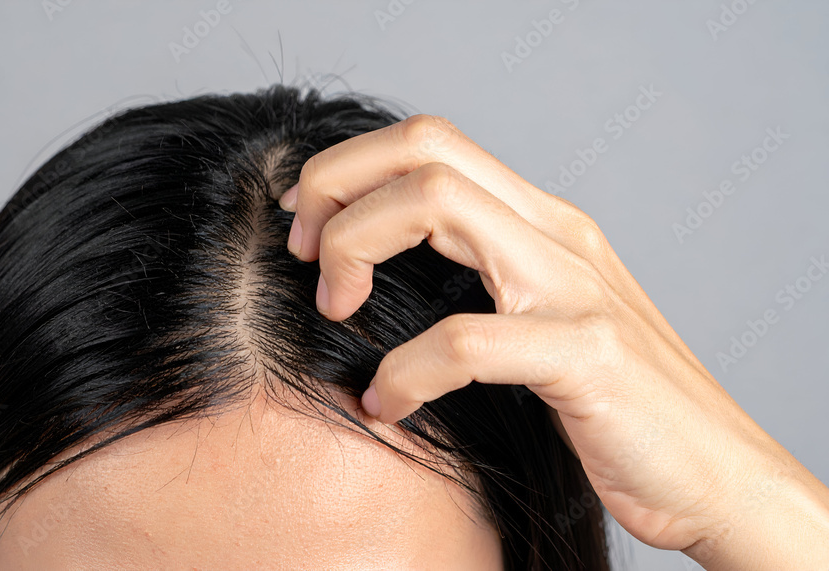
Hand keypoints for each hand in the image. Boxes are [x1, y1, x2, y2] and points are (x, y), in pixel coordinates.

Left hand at [278, 115, 828, 569]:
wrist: (718, 475)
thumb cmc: (615, 403)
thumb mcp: (542, 317)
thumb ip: (481, 279)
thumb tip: (382, 274)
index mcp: (541, 222)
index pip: (430, 142)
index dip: (351, 169)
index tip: (311, 229)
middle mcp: (557, 235)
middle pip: (423, 148)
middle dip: (337, 187)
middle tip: (305, 256)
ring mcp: (574, 288)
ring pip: (436, 205)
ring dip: (355, 248)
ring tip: (334, 308)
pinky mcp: (585, 356)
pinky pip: (465, 340)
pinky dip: (405, 372)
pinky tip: (388, 406)